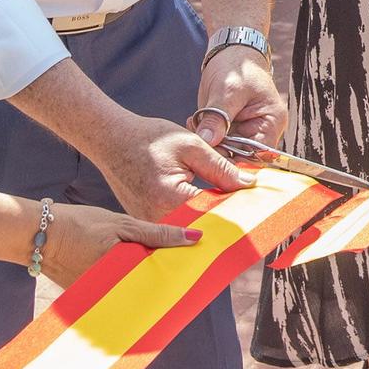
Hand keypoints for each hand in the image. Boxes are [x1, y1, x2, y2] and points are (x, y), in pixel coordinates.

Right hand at [36, 202, 201, 287]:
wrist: (37, 236)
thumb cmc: (79, 225)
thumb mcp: (121, 224)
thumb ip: (158, 234)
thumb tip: (194, 238)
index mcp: (125, 272)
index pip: (164, 280)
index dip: (183, 273)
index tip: (200, 266)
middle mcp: (114, 293)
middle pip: (152, 291)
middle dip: (168, 282)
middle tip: (186, 270)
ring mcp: (103, 300)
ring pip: (136, 295)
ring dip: (150, 285)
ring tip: (165, 273)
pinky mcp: (93, 301)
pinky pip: (119, 297)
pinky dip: (129, 288)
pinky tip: (136, 276)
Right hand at [92, 111, 250, 221]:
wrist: (111, 139)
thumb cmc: (148, 138)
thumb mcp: (190, 145)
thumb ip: (220, 166)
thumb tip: (248, 184)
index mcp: (169, 198)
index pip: (215, 214)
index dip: (238, 210)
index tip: (257, 208)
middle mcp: (157, 219)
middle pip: (203, 228)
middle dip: (226, 219)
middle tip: (248, 211)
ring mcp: (149, 224)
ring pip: (189, 230)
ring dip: (210, 220)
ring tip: (230, 209)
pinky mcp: (146, 223)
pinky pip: (176, 227)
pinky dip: (193, 220)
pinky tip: (208, 209)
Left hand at [195, 45, 286, 147]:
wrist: (230, 51)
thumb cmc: (237, 66)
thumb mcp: (227, 90)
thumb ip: (217, 116)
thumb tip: (208, 141)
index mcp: (271, 122)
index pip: (258, 154)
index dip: (236, 158)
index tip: (212, 151)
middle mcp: (262, 130)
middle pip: (241, 155)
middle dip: (217, 148)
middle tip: (198, 133)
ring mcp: (245, 130)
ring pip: (226, 149)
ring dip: (209, 141)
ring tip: (195, 123)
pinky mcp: (230, 128)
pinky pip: (218, 140)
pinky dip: (205, 134)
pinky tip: (195, 121)